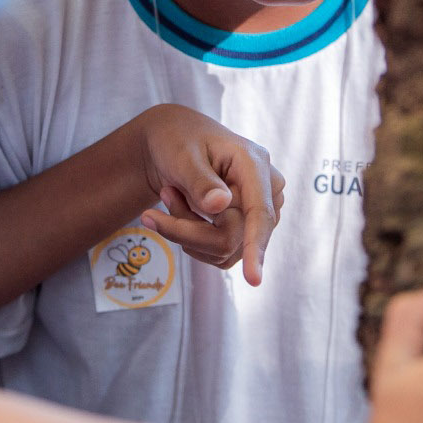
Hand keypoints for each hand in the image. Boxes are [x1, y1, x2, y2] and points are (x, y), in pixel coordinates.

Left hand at [130, 103, 284, 284]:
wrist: (175, 142)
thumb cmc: (178, 142)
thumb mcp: (182, 155)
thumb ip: (200, 181)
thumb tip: (222, 206)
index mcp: (254, 164)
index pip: (260, 213)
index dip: (256, 246)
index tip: (253, 280)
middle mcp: (266, 190)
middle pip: (234, 237)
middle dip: (187, 230)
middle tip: (156, 206)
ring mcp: (259, 212)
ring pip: (225, 250)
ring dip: (186, 231)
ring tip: (170, 195)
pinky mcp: (247, 229)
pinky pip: (220, 253)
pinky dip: (192, 237)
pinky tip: (182, 208)